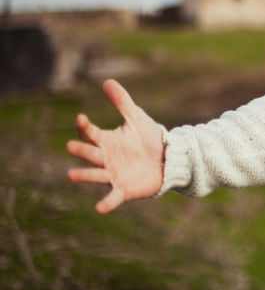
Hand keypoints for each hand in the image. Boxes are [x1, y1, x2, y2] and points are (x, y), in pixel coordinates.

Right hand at [66, 79, 164, 213]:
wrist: (168, 158)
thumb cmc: (149, 138)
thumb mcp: (136, 117)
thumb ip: (122, 101)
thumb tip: (107, 81)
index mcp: (107, 141)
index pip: (91, 134)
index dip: (85, 127)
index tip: (82, 118)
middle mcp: (106, 159)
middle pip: (90, 154)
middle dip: (81, 151)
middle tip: (71, 146)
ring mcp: (113, 174)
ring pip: (96, 175)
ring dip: (84, 175)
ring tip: (71, 175)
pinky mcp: (124, 189)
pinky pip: (113, 197)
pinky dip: (107, 203)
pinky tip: (99, 208)